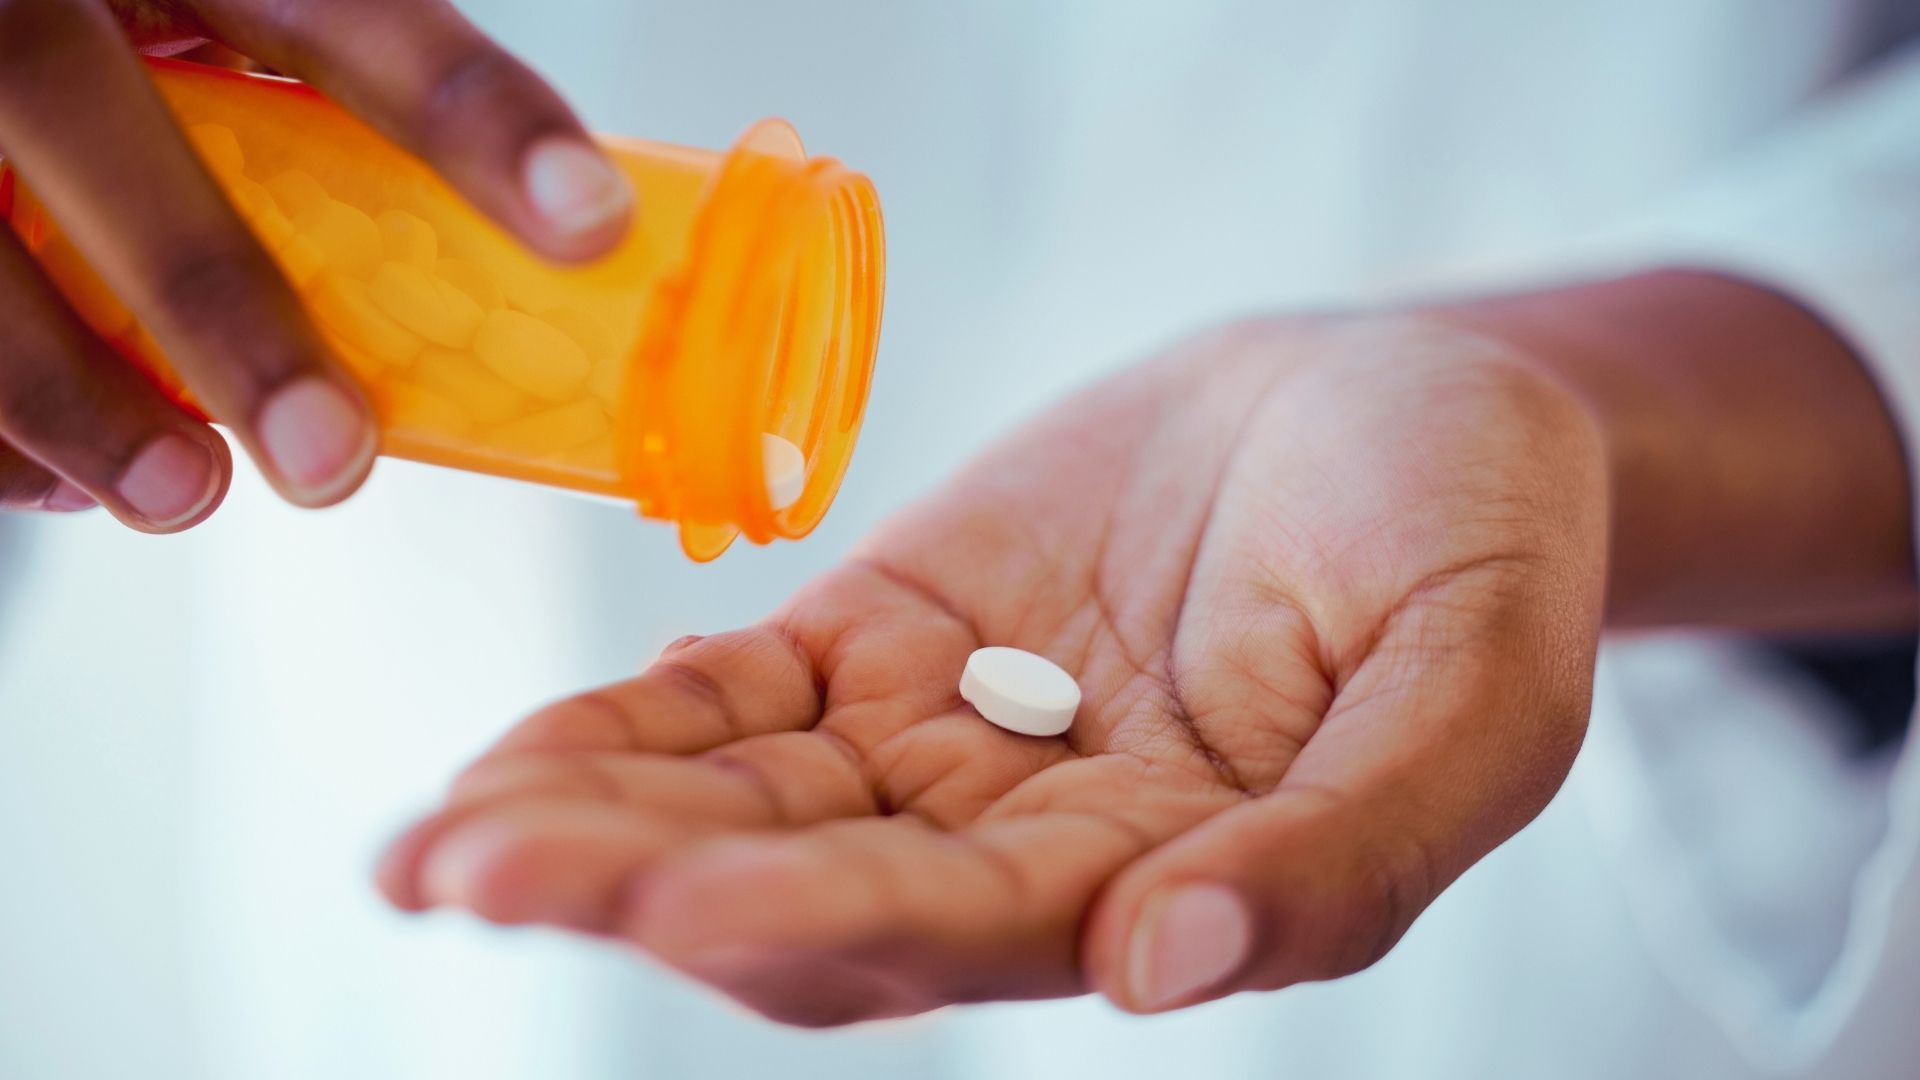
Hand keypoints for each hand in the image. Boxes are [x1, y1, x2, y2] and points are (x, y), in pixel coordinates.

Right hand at [0, 0, 630, 527]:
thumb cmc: (120, 35)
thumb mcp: (226, 15)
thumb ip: (330, 111)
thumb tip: (542, 247)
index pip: (343, 8)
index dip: (469, 109)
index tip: (588, 216)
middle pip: (96, 124)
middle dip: (219, 307)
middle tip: (334, 459)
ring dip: (76, 397)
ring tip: (190, 497)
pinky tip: (55, 477)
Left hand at [379, 314, 1609, 1024]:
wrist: (1404, 401)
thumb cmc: (1479, 540)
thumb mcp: (1477, 687)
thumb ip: (1345, 847)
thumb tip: (1161, 974)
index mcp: (1172, 881)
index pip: (973, 931)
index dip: (826, 916)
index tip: (679, 898)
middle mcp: (1034, 840)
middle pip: (815, 891)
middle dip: (643, 885)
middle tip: (472, 875)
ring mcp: (950, 739)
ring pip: (748, 803)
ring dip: (597, 820)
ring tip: (433, 845)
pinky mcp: (893, 633)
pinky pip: (743, 697)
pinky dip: (635, 723)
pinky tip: (516, 757)